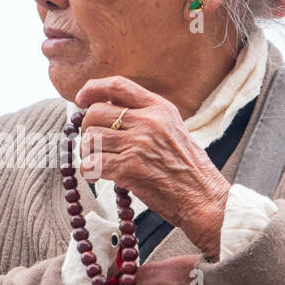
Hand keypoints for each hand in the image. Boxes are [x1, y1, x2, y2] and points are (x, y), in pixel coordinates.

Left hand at [74, 75, 230, 257]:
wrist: (203, 198)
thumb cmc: (188, 169)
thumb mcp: (172, 129)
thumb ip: (145, 117)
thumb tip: (107, 108)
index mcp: (159, 108)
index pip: (118, 85)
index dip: (93, 88)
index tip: (81, 97)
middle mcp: (148, 121)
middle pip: (95, 112)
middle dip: (87, 129)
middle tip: (93, 145)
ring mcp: (138, 144)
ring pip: (90, 138)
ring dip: (87, 152)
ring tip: (97, 162)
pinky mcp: (129, 168)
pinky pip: (91, 163)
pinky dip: (88, 171)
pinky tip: (98, 176)